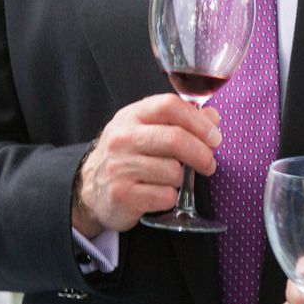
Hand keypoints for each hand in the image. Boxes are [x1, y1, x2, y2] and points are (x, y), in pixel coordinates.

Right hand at [71, 94, 220, 237]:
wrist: (89, 188)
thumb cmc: (126, 155)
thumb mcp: (146, 129)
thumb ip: (179, 120)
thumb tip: (213, 117)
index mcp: (132, 116)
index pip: (169, 106)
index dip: (198, 121)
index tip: (215, 137)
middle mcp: (123, 138)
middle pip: (175, 139)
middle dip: (202, 154)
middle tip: (210, 164)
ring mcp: (120, 167)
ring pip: (173, 172)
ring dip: (181, 179)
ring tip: (171, 179)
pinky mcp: (122, 195)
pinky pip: (165, 196)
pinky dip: (170, 198)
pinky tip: (159, 194)